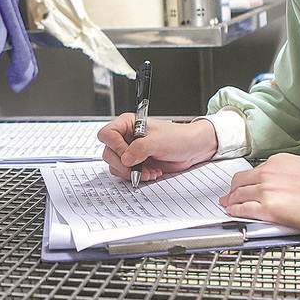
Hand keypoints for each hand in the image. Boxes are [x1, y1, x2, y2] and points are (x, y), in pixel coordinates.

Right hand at [96, 116, 217, 183]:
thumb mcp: (158, 142)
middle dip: (123, 164)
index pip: (107, 134)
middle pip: (109, 152)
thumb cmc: (178, 138)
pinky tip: (151, 172)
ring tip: (148, 171)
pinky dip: (137, 176)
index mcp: (128, 123)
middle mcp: (126, 137)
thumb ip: (139, 149)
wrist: (192, 149)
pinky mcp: (136, 163)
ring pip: (116, 165)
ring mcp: (130, 151)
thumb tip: (125, 159)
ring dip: (131, 172)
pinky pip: (126, 173)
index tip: (128, 155)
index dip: (115, 146)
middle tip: (136, 168)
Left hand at [219, 153, 299, 232]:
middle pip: (239, 182)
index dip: (243, 182)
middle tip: (228, 198)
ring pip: (238, 196)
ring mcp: (267, 190)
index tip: (240, 187)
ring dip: (231, 202)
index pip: (252, 172)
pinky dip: (235, 213)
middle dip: (232, 191)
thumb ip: (287, 178)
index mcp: (278, 162)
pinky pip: (244, 211)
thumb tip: (283, 190)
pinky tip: (233, 215)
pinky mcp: (270, 209)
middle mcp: (269, 173)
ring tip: (228, 208)